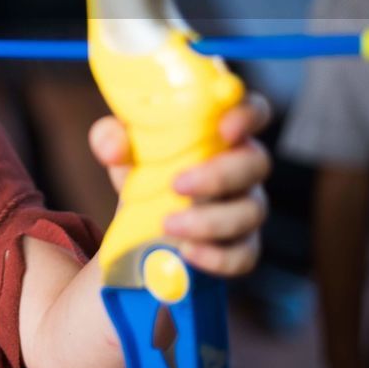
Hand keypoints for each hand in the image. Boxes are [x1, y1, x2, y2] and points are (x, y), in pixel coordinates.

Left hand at [89, 94, 271, 276]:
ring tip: (167, 225)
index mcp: (219, 130)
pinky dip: (218, 257)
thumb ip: (111, 136)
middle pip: (256, 163)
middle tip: (176, 185)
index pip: (253, 110)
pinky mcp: (241, 244)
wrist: (139, 216)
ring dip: (210, 221)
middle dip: (219, 175)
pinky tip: (188, 253)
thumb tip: (113, 148)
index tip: (225, 128)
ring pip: (250, 211)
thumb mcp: (121, 145)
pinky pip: (244, 254)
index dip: (247, 115)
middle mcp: (242, 165)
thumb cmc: (142, 165)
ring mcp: (246, 205)